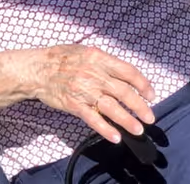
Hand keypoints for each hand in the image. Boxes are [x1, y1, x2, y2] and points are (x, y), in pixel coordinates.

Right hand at [36, 45, 155, 143]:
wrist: (38, 69)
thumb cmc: (62, 57)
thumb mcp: (86, 51)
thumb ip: (105, 62)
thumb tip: (124, 74)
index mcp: (99, 57)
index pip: (127, 71)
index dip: (142, 84)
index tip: (151, 94)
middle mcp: (94, 73)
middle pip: (123, 92)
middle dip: (140, 106)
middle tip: (150, 117)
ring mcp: (84, 90)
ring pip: (111, 107)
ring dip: (127, 120)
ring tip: (138, 129)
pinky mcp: (73, 105)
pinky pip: (93, 119)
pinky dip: (105, 129)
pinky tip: (116, 137)